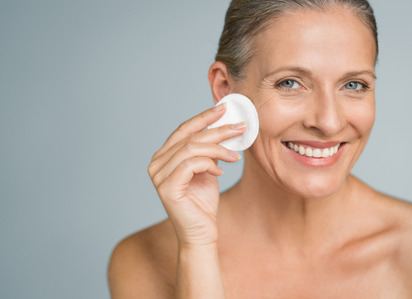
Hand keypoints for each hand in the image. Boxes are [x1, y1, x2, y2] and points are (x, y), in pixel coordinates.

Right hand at [148, 104, 245, 246]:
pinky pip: (191, 164)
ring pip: (192, 149)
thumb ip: (208, 150)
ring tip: (235, 157)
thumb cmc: (203, 203)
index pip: (183, 130)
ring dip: (218, 149)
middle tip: (239, 127)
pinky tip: (220, 172)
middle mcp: (157, 163)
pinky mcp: (167, 187)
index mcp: (164, 156)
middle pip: (190, 137)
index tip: (224, 109)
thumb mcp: (207, 169)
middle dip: (218, 130)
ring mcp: (158, 175)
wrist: (201, 233)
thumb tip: (224, 127)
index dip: (203, 117)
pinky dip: (209, 164)